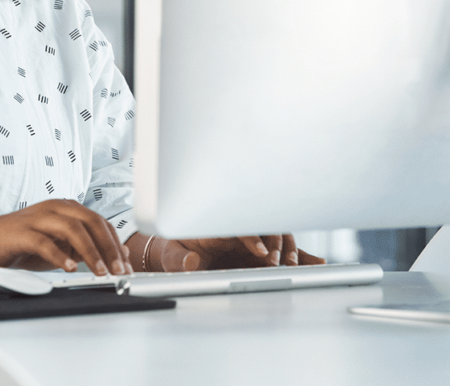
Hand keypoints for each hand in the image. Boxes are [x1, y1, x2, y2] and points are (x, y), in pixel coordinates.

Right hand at [0, 199, 133, 275]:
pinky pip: (43, 242)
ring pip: (71, 228)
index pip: (99, 221)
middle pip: (90, 221)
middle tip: (119, 270)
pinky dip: (59, 255)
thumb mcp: (58, 245)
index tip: (126, 265)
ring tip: (100, 272)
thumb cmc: (20, 244)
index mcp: (64, 208)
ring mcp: (36, 218)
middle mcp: (52, 208)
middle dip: (109, 247)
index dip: (116, 243)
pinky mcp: (19, 233)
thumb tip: (116, 255)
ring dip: (90, 251)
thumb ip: (83, 246)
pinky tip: (70, 268)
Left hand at [137, 233, 325, 271]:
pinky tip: (317, 262)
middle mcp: (236, 229)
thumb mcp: (172, 256)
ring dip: (288, 249)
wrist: (181, 256)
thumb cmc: (176, 252)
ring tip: (292, 266)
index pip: (238, 224)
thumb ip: (180, 260)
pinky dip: (300, 256)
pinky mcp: (259, 253)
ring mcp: (250, 241)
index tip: (261, 253)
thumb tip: (190, 261)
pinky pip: (283, 252)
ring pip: (277, 237)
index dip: (252, 237)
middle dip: (274, 241)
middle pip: (263, 225)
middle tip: (277, 263)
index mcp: (215, 226)